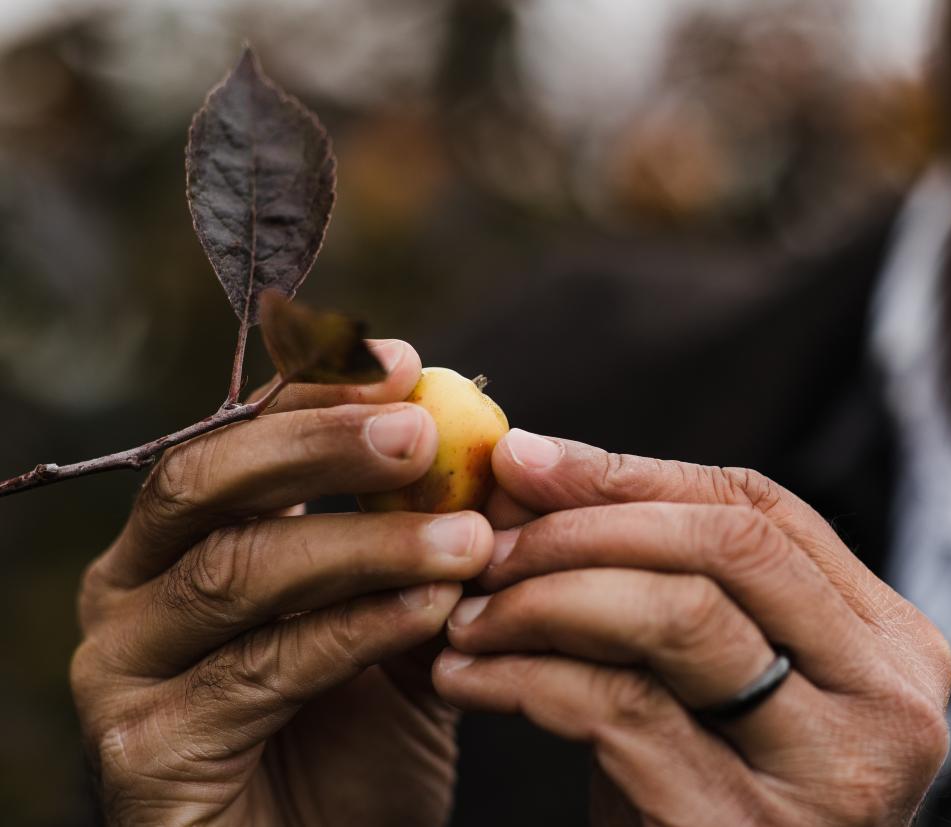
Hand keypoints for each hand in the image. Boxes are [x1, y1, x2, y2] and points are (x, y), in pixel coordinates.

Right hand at [69, 341, 493, 825]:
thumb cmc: (358, 750)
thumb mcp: (408, 629)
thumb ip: (429, 545)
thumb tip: (497, 447)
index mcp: (184, 543)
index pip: (237, 438)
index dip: (314, 391)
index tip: (402, 362)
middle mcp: (134, 591)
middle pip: (208, 481)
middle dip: (320, 443)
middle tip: (423, 431)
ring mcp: (125, 669)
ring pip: (236, 570)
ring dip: (363, 544)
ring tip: (465, 539)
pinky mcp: (145, 747)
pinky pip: (260, 668)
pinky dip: (354, 630)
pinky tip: (431, 614)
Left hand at [436, 430, 950, 825]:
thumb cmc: (698, 812)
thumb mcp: (705, 693)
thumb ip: (654, 587)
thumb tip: (526, 470)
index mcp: (895, 648)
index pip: (765, 512)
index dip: (636, 472)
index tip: (525, 456)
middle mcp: (891, 704)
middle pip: (732, 547)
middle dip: (588, 523)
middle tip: (487, 538)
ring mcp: (834, 776)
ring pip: (682, 614)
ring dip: (549, 595)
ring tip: (468, 611)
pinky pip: (622, 707)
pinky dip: (527, 675)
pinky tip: (466, 676)